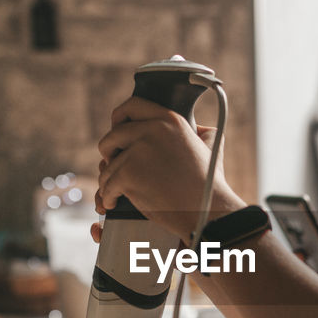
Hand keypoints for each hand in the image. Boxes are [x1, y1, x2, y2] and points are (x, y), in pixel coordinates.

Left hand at [95, 97, 241, 237]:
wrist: (207, 211)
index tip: (116, 130)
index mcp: (170, 120)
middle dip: (109, 152)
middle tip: (113, 165)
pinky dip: (107, 197)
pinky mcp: (128, 174)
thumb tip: (198, 127)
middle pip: (112, 136)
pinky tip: (113, 203)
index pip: (132, 106)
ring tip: (116, 191)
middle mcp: (152, 130)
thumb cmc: (207, 186)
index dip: (119, 119)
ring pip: (107, 165)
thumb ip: (200, 132)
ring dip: (108, 180)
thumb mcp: (211, 147)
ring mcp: (138, 152)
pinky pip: (106, 184)